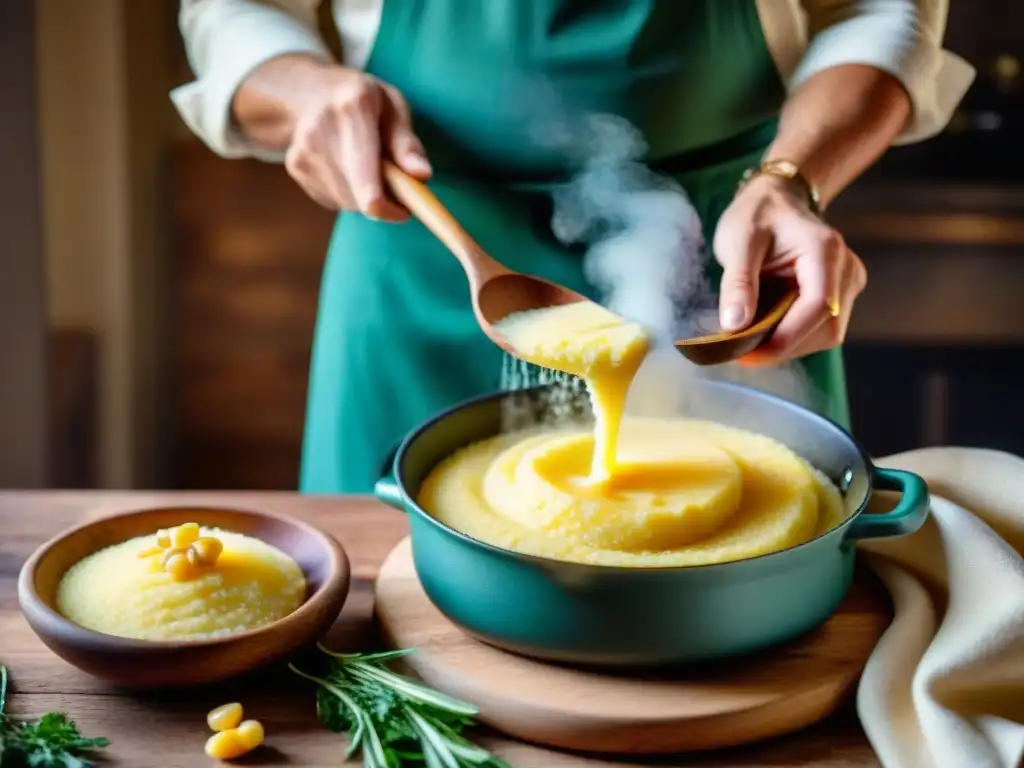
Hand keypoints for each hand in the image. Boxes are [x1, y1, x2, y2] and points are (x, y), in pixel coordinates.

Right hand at [284, 65, 430, 219]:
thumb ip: (406, 142)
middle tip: (394, 182)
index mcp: (353, 108)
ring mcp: (304, 150)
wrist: (308, 91)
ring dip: (365, 196)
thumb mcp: (393, 106)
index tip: (405, 210)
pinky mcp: (296, 167)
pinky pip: (333, 198)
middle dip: (383, 200)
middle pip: (359, 197)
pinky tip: (346, 166)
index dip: (389, 207)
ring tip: (368, 166)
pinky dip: (347, 192)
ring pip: (347, 202)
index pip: (367, 180)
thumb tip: (422, 175)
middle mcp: (322, 130)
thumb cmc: (362, 99)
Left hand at [712, 175, 866, 365]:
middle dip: (785, 346)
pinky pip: (822, 328)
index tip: (750, 355)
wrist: (776, 201)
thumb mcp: (739, 242)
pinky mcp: (841, 295)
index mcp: (826, 250)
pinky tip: (767, 332)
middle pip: (826, 327)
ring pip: (827, 334)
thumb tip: (735, 326)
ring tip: (752, 342)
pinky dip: (794, 337)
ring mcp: (848, 283)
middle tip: (742, 352)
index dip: (786, 338)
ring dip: (789, 345)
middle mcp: (846, 268)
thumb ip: (738, 283)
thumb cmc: (757, 215)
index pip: (818, 306)